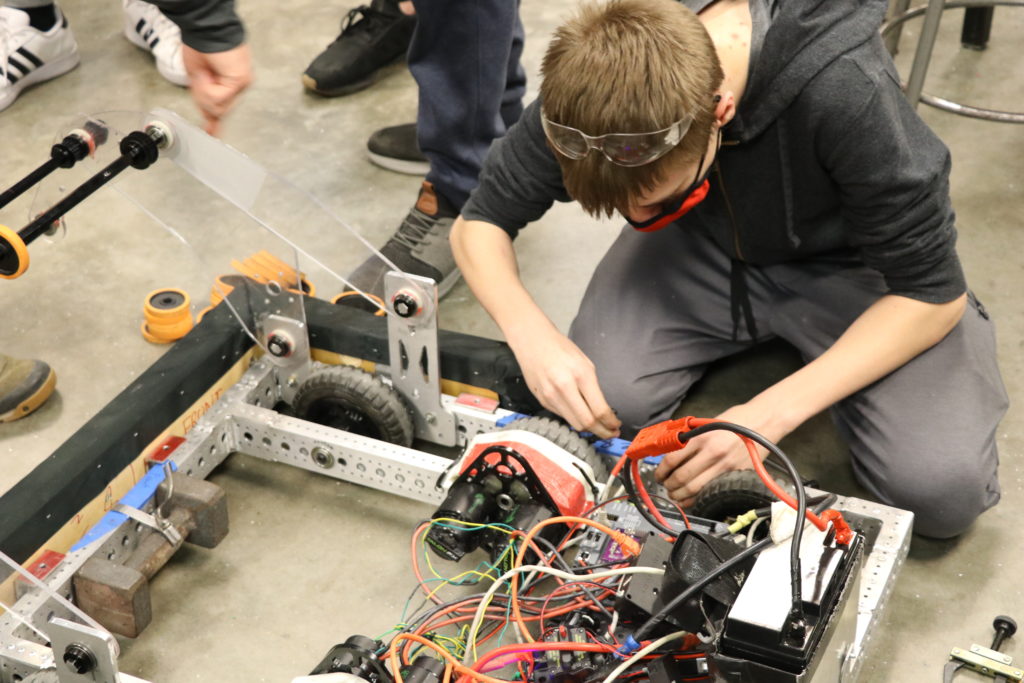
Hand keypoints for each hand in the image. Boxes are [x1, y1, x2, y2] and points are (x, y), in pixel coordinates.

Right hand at [182, 44, 252, 135]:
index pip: (224, 106)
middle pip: (220, 110)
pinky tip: (208, 74)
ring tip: (204, 73)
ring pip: (218, 107)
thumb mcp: (197, 77)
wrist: (203, 29)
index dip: (215, 121)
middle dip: (205, 99)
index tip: (212, 134)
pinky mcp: (241, 81)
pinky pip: (219, 98)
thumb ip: (204, 96)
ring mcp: (242, 84)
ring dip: (204, 92)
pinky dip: (208, 87)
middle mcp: (240, 84)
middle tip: (202, 77)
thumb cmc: (198, 45)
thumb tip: (207, 115)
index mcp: (231, 82)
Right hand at [509, 327, 621, 438]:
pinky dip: (574, 418)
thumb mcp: (585, 363)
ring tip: (598, 428)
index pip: (599, 410)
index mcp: (580, 375)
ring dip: (589, 429)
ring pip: (574, 424)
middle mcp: (564, 388)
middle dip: (602, 432)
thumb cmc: (560, 348)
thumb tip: (602, 410)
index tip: (616, 425)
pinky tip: (580, 415)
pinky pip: (562, 416)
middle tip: (610, 433)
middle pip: (587, 422)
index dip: (611, 423)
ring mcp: (551, 396)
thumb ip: (592, 387)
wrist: (532, 341)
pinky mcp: (543, 400)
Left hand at [654, 404, 773, 506]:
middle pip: (681, 478)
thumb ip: (689, 438)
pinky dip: (697, 499)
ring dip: (680, 495)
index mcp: (701, 437)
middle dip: (668, 485)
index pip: (672, 459)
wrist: (763, 422)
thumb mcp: (707, 424)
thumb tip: (670, 453)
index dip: (661, 471)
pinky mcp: (734, 475)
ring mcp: (724, 466)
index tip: (658, 475)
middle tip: (665, 486)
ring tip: (675, 494)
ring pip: (694, 489)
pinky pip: (711, 491)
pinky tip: (691, 499)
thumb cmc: (735, 420)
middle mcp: (712, 452)